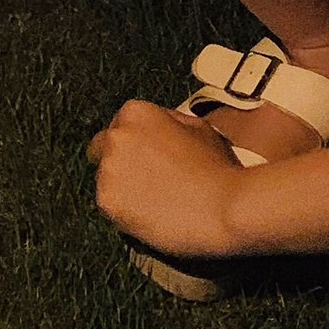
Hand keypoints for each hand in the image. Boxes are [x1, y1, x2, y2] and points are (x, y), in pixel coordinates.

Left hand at [85, 101, 246, 260]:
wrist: (225, 207)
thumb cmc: (218, 169)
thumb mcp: (199, 128)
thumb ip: (170, 121)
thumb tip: (161, 127)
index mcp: (137, 113)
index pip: (119, 126)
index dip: (134, 143)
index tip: (146, 157)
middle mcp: (117, 137)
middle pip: (103, 150)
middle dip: (121, 163)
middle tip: (147, 180)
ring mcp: (109, 170)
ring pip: (105, 180)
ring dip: (123, 188)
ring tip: (155, 201)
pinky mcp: (107, 201)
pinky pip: (109, 207)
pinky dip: (124, 212)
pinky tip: (152, 215)